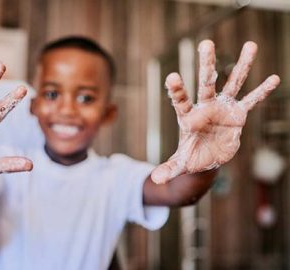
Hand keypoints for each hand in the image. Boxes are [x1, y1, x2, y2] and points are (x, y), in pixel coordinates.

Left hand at [151, 40, 279, 183]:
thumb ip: (169, 169)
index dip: (177, 90)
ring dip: (242, 66)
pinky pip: (251, 101)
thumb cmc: (190, 157)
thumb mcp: (180, 164)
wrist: (206, 159)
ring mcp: (223, 109)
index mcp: (188, 117)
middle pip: (206, 82)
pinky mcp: (238, 116)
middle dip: (206, 64)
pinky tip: (273, 78)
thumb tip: (155, 180)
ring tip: (251, 45)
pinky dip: (261, 91)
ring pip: (232, 83)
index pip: (181, 101)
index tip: (172, 77)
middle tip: (206, 43)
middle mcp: (205, 108)